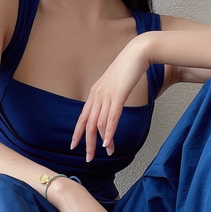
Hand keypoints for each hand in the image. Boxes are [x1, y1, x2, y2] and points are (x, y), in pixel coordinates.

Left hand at [70, 36, 150, 160]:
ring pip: (100, 124)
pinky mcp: (118, 95)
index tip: (74, 146)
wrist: (137, 53)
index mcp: (94, 93)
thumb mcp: (114, 84)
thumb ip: (109, 97)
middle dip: (88, 143)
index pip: (82, 117)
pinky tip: (109, 143)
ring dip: (103, 141)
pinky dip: (109, 132)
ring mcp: (107, 95)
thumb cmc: (128, 68)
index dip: (77, 133)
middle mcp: (97, 95)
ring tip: (107, 153)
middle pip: (89, 124)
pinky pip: (112, 117)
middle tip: (88, 158)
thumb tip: (109, 109)